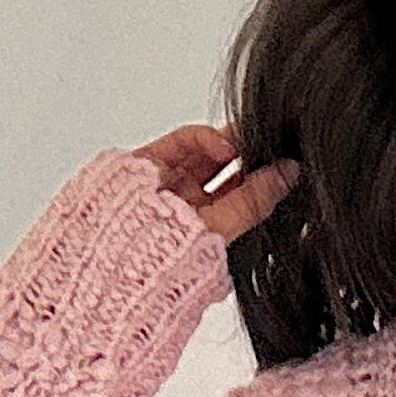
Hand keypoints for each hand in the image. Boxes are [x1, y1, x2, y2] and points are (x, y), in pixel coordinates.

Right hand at [134, 123, 299, 246]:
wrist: (106, 257)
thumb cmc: (158, 258)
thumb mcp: (219, 230)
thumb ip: (252, 201)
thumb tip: (290, 173)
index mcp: (201, 238)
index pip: (239, 202)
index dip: (263, 182)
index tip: (289, 165)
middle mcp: (182, 212)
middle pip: (222, 176)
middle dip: (248, 158)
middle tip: (273, 145)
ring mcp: (163, 186)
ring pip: (203, 155)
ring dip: (231, 143)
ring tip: (254, 138)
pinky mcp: (144, 163)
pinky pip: (180, 143)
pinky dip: (205, 137)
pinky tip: (226, 143)